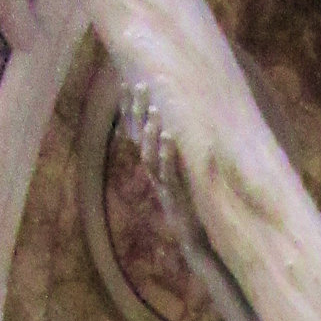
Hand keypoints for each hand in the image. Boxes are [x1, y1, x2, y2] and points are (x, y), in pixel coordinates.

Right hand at [120, 80, 184, 211]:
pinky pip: (168, 173)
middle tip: (140, 85)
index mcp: (153, 163)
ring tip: (153, 109)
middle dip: (138, 112)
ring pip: (149, 155)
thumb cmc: (189, 202)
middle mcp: (153, 171)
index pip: (137, 132)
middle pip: (140, 138)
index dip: (130, 110)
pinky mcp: (174, 196)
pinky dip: (167, 155)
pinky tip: (169, 137)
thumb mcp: (181, 173)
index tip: (127, 84)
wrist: (192, 236)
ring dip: (150, 132)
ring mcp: (162, 184)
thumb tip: (180, 125)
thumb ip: (176, 153)